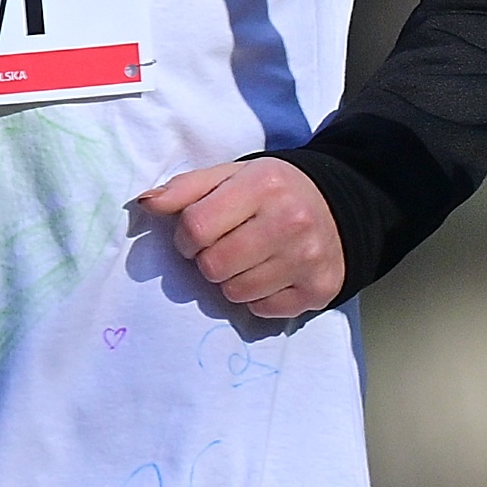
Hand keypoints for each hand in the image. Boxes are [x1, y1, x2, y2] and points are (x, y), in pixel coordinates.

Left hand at [138, 156, 344, 322]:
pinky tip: (271, 274)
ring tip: (249, 260)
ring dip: (232, 280)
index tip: (197, 234)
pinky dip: (258, 297)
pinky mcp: (318, 289)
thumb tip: (146, 204)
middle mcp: (290, 221)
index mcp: (264, 185)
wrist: (340, 206)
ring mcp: (307, 258)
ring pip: (235, 292)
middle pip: (213, 266)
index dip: (186, 236)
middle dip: (209, 260)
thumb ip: (186, 189)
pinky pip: (262, 310)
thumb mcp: (232, 176)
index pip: (196, 227)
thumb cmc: (273, 191)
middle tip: (225, 247)